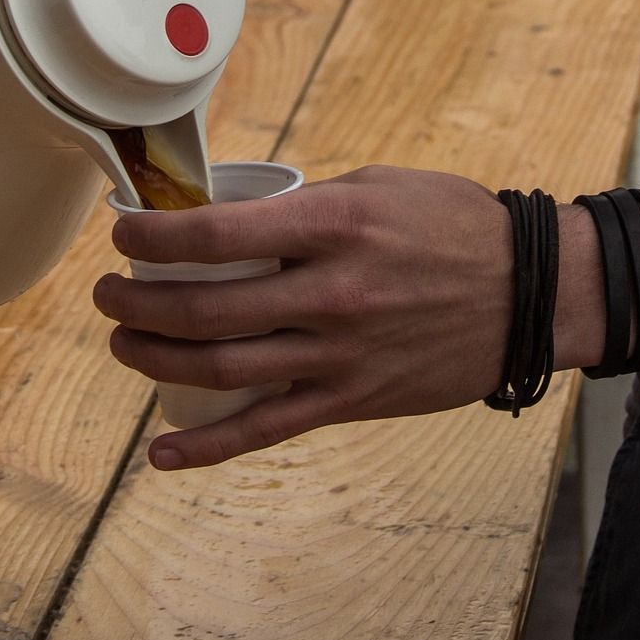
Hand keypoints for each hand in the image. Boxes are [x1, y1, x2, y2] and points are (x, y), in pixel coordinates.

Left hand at [92, 165, 516, 470]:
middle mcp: (332, 294)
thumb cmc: (453, 227)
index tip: (122, 231)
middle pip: (206, 309)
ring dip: (155, 358)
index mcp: (334, 227)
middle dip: (137, 302)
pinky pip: (267, 430)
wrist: (533, 294)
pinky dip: (207, 447)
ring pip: (222, 368)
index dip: (153, 237)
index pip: (217, 235)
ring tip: (122, 342)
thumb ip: (303, 207)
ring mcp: (341, 355)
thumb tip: (228, 216)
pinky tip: (162, 453)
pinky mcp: (354, 401)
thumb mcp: (375, 186)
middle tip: (107, 292)